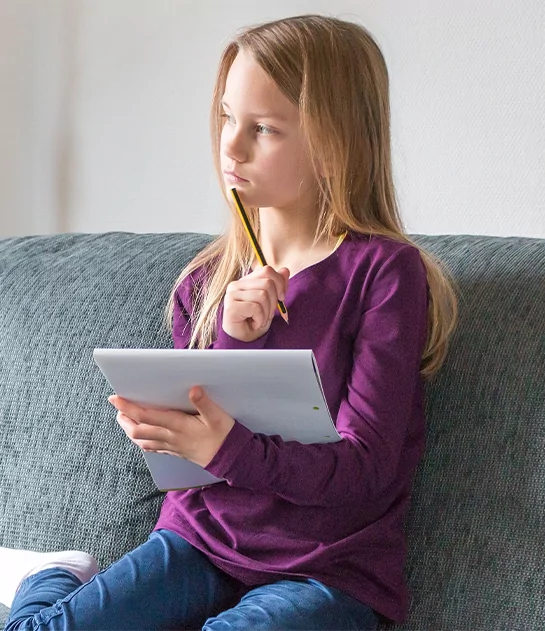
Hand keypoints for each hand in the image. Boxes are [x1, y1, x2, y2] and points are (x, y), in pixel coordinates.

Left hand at [109, 386, 234, 467]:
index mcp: (178, 425)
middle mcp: (171, 437)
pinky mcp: (176, 451)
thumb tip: (193, 389)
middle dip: (125, 419)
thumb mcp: (217, 416)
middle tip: (117, 407)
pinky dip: (142, 441)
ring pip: (142, 441)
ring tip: (124, 420)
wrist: (231, 458)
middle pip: (138, 431)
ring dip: (130, 430)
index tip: (116, 398)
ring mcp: (172, 446)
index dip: (129, 407)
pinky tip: (140, 437)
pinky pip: (152, 448)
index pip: (146, 416)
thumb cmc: (224, 435)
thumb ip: (204, 402)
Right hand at [223, 265, 289, 341]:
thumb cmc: (255, 320)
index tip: (281, 298)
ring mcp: (231, 295)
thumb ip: (277, 285)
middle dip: (274, 301)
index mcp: (246, 281)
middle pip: (267, 283)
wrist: (244, 340)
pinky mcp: (231, 307)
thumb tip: (285, 270)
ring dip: (267, 312)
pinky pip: (256, 308)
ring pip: (262, 296)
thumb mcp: (271, 302)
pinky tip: (254, 324)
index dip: (279, 283)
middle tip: (268, 314)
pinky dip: (260, 319)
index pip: (267, 270)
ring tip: (260, 320)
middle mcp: (236, 285)